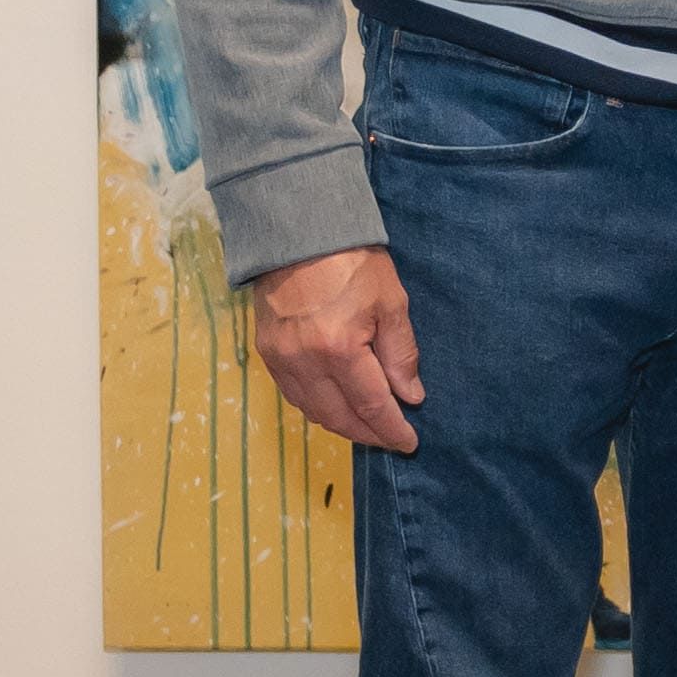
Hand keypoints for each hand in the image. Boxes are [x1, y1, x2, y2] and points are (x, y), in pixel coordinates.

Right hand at [254, 246, 424, 453]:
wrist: (299, 233)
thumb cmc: (353, 262)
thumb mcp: (391, 303)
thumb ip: (401, 354)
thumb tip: (410, 396)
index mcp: (340, 349)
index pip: (371, 406)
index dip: (392, 430)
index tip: (409, 443)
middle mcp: (305, 362)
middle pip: (339, 418)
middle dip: (368, 434)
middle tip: (392, 439)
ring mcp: (281, 360)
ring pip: (313, 411)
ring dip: (342, 425)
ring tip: (368, 427)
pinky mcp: (267, 352)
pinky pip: (293, 395)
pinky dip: (317, 407)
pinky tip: (337, 406)